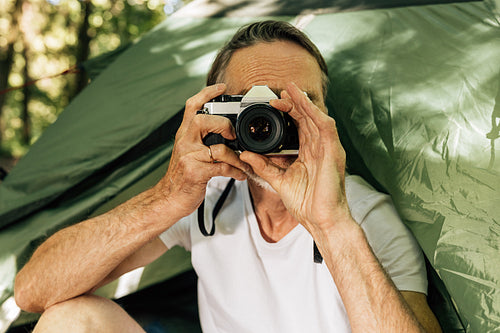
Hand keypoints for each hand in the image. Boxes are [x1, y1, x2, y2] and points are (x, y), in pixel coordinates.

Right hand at [152, 84, 248, 218]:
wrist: (168, 199)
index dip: (206, 93)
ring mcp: (188, 157)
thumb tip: (225, 130)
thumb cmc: (182, 176)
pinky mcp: (195, 173)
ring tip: (245, 163)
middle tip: (234, 135)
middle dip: (224, 124)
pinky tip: (240, 175)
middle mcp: (184, 142)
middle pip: (202, 120)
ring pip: (218, 148)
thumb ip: (201, 139)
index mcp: (184, 134)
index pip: (192, 106)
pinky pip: (222, 168)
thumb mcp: (188, 152)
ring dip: (237, 157)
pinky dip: (235, 171)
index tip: (221, 87)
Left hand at [240, 82, 350, 234]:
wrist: (320, 220)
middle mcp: (320, 147)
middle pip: (307, 117)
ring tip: (290, 90)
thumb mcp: (278, 180)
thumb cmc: (306, 204)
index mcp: (309, 153)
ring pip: (317, 117)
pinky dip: (315, 113)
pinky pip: (326, 127)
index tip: (273, 103)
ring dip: (303, 102)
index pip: (299, 125)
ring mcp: (328, 148)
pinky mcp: (334, 152)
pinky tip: (304, 104)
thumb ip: (262, 166)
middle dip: (294, 102)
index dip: (288, 112)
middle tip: (280, 90)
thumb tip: (245, 154)